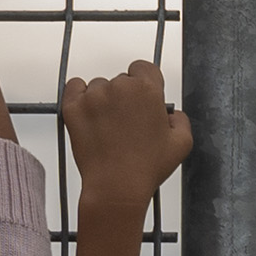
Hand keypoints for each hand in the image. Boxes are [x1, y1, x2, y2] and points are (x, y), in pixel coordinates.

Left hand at [59, 62, 189, 217]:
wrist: (115, 187)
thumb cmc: (147, 168)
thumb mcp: (182, 144)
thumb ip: (180, 119)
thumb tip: (171, 114)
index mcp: (147, 89)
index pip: (144, 68)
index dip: (146, 84)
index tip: (144, 101)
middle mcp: (119, 86)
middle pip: (122, 80)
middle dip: (126, 97)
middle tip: (128, 124)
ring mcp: (94, 96)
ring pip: (100, 86)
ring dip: (104, 100)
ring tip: (109, 128)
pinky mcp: (73, 107)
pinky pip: (74, 87)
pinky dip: (80, 97)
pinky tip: (90, 115)